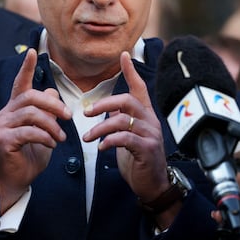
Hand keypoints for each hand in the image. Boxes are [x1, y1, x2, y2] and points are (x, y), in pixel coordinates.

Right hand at [0, 49, 71, 213]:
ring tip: (61, 137)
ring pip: (32, 114)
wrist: (17, 179)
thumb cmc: (30, 154)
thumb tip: (53, 91)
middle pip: (31, 96)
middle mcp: (7, 113)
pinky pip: (29, 132)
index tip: (33, 51)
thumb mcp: (44, 130)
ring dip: (52, 125)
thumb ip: (48, 112)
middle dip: (54, 104)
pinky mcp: (4, 140)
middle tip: (69, 116)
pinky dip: (45, 137)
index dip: (27, 67)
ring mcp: (3, 126)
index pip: (21, 83)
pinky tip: (52, 144)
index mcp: (17, 108)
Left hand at [82, 51, 169, 205]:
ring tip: (87, 137)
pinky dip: (109, 141)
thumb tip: (109, 107)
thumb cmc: (138, 159)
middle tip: (86, 112)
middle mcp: (150, 121)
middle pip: (127, 101)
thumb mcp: (129, 136)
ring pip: (122, 120)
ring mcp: (150, 135)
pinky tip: (101, 147)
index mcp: (146, 115)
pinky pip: (125, 139)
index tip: (124, 55)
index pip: (139, 88)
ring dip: (100, 128)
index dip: (131, 72)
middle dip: (104, 103)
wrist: (153, 185)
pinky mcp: (147, 149)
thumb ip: (122, 120)